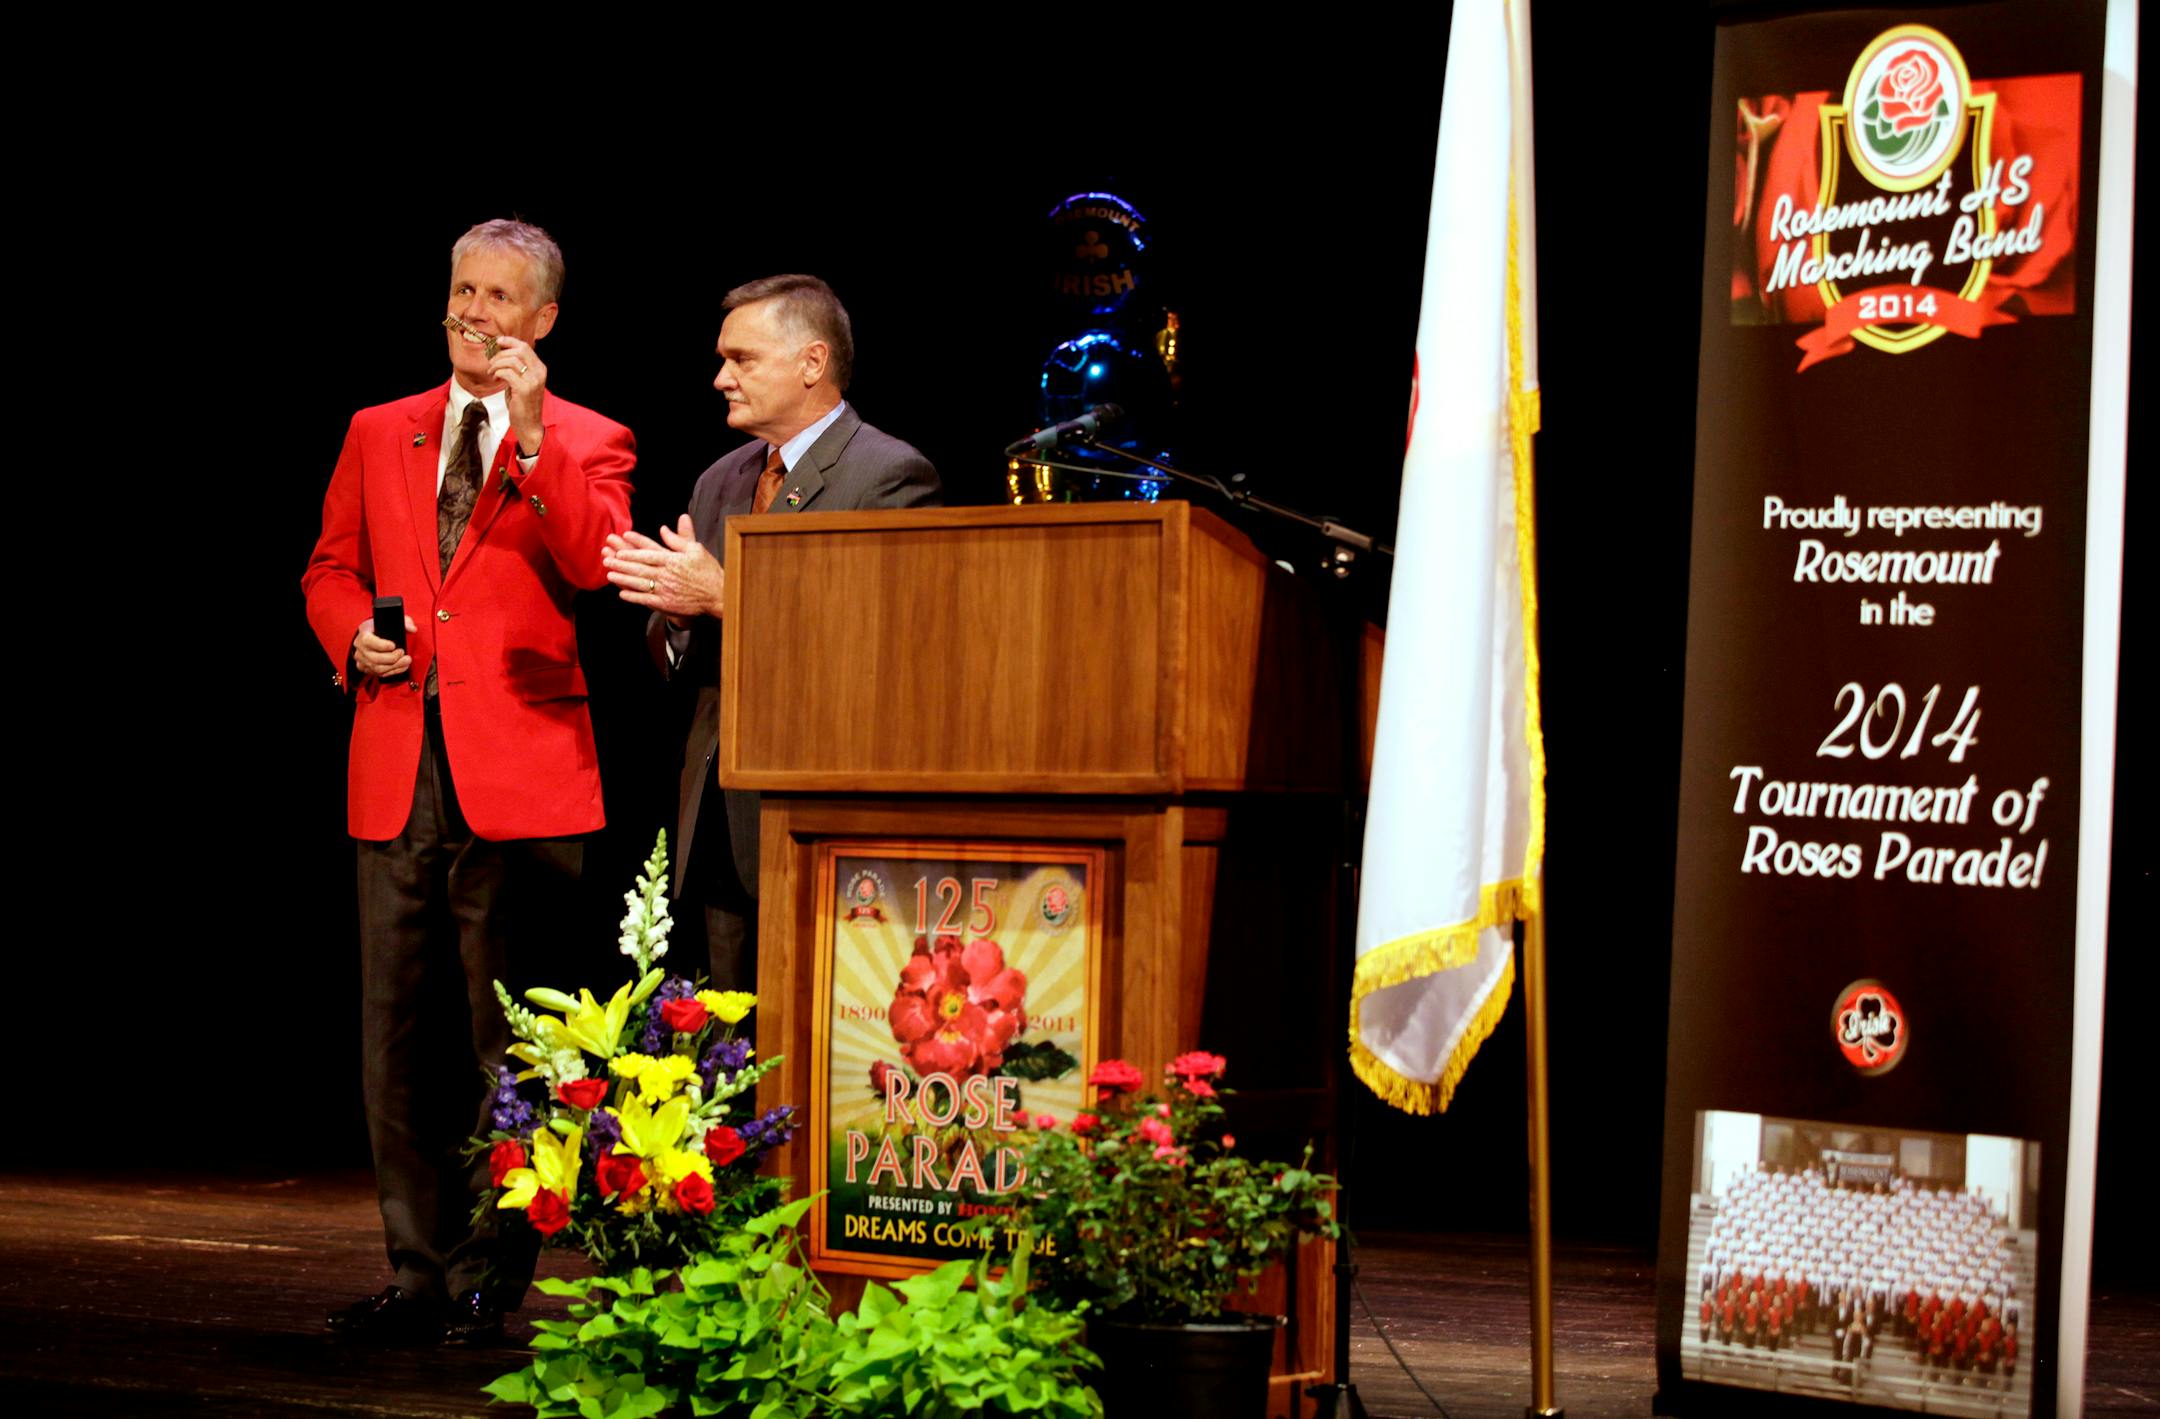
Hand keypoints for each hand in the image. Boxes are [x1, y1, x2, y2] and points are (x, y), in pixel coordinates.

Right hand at [353, 615, 417, 679]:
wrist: (370, 635)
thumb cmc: (380, 627)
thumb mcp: (391, 620)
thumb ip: (404, 622)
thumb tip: (412, 629)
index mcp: (364, 633)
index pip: (367, 641)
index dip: (381, 645)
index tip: (393, 645)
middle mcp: (360, 647)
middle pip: (374, 658)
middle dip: (392, 658)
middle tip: (403, 653)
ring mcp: (361, 659)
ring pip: (377, 668)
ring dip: (395, 667)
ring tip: (406, 661)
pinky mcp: (365, 668)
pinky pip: (379, 673)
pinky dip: (393, 671)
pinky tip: (401, 666)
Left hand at [490, 335, 546, 454]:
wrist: (529, 424)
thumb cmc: (523, 403)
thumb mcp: (522, 381)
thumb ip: (516, 368)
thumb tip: (501, 353)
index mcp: (540, 368)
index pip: (525, 347)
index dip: (510, 341)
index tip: (497, 342)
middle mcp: (539, 373)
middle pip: (519, 350)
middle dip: (501, 353)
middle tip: (492, 362)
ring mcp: (532, 381)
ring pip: (511, 360)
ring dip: (496, 364)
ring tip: (492, 372)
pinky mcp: (524, 389)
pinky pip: (506, 373)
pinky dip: (497, 373)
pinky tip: (495, 379)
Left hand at [605, 515, 723, 620]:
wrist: (719, 595)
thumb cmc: (708, 571)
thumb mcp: (696, 550)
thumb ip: (678, 539)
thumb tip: (663, 528)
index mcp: (673, 560)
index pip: (648, 553)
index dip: (632, 549)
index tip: (620, 545)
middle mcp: (667, 574)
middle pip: (639, 567)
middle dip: (621, 563)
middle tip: (606, 559)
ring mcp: (666, 590)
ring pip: (639, 583)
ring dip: (623, 579)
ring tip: (609, 574)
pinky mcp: (667, 604)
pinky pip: (646, 600)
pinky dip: (633, 596)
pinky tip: (622, 593)